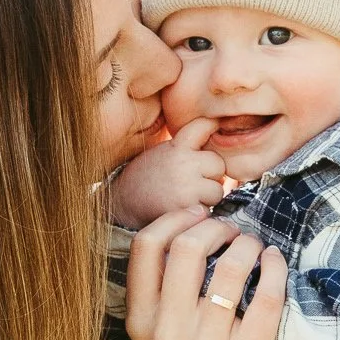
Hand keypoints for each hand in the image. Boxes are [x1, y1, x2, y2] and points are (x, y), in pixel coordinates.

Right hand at [110, 119, 226, 229]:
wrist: (122, 203)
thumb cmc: (146, 177)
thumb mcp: (163, 153)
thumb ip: (186, 148)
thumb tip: (217, 143)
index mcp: (177, 146)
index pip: (204, 126)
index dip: (212, 127)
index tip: (215, 130)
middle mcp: (184, 164)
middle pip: (218, 164)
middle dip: (211, 175)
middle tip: (194, 180)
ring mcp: (186, 187)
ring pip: (217, 190)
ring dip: (207, 197)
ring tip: (188, 196)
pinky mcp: (186, 209)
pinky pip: (207, 210)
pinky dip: (198, 212)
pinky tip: (182, 209)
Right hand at [125, 209, 285, 339]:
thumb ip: (162, 297)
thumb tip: (188, 231)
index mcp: (143, 324)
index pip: (146, 247)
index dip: (175, 218)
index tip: (198, 214)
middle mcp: (169, 333)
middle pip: (186, 246)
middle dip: (215, 225)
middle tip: (233, 229)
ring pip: (228, 266)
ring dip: (247, 244)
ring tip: (255, 247)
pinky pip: (265, 296)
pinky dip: (274, 269)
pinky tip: (276, 263)